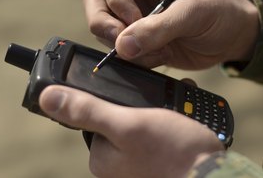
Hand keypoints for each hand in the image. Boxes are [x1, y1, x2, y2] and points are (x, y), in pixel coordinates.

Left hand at [39, 85, 223, 177]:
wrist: (216, 176)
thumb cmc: (173, 153)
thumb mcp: (127, 124)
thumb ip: (87, 110)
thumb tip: (47, 97)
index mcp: (102, 155)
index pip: (95, 114)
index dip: (111, 97)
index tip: (132, 93)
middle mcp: (117, 162)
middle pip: (120, 116)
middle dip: (140, 103)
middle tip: (159, 102)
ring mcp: (138, 162)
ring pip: (141, 121)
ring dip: (157, 109)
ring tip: (174, 109)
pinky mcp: (156, 159)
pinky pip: (155, 131)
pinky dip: (166, 119)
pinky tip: (178, 117)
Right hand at [83, 0, 259, 68]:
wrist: (230, 37)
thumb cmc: (219, 12)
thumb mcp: (192, 14)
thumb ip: (157, 29)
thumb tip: (121, 47)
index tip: (135, 18)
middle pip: (95, 2)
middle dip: (108, 27)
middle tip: (128, 44)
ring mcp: (132, 14)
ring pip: (103, 28)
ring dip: (126, 47)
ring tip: (159, 51)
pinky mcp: (136, 37)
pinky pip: (118, 49)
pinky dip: (134, 58)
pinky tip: (160, 56)